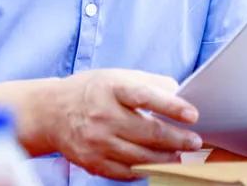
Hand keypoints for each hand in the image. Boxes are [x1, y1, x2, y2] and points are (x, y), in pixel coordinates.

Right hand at [47, 69, 202, 180]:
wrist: (51, 113)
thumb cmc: (91, 91)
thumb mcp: (116, 76)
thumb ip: (148, 82)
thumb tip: (178, 92)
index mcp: (111, 89)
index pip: (146, 97)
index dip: (172, 106)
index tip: (192, 114)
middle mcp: (103, 116)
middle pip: (148, 133)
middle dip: (177, 139)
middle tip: (195, 141)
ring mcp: (97, 142)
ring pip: (141, 156)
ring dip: (166, 158)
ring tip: (180, 154)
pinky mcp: (93, 162)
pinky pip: (126, 172)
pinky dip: (145, 169)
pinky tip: (157, 164)